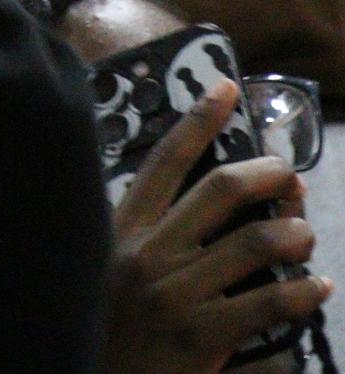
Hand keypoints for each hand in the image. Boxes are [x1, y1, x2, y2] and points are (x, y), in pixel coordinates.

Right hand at [103, 81, 330, 372]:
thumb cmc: (108, 326)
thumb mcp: (111, 269)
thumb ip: (148, 235)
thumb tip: (212, 201)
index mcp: (120, 231)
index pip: (164, 163)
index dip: (198, 121)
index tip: (227, 88)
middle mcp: (144, 254)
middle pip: (218, 191)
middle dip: (267, 174)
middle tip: (290, 175)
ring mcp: (171, 295)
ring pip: (252, 243)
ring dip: (293, 234)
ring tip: (305, 236)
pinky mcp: (198, 337)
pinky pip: (268, 303)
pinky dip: (303, 293)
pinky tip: (316, 289)